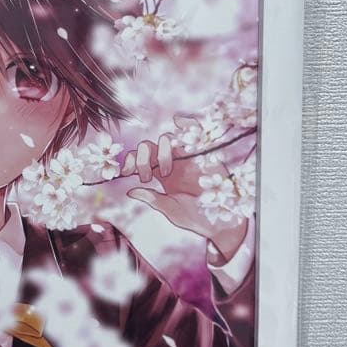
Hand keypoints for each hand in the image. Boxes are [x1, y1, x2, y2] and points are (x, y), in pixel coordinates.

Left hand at [121, 122, 247, 259]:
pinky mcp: (204, 154)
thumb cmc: (197, 217)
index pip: (140, 159)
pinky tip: (179, 123)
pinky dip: (186, 123)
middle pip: (148, 146)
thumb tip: (130, 191)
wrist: (222, 223)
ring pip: (166, 139)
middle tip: (146, 176)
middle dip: (141, 158)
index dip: (130, 162)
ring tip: (166, 172)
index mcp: (161, 175)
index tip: (125, 173)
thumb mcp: (171, 210)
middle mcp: (172, 162)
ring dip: (160, 151)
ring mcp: (187, 157)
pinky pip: (195, 131)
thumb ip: (153, 199)